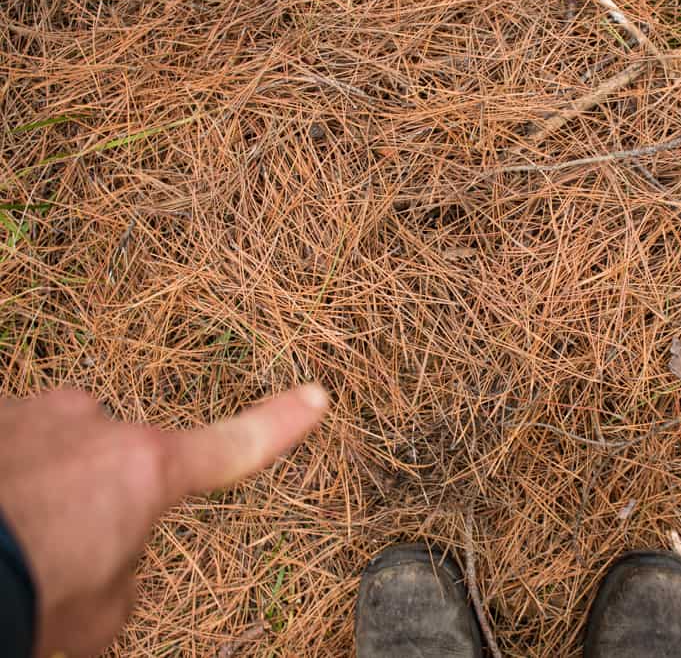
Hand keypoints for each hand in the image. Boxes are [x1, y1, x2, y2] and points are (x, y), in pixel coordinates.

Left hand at [0, 384, 327, 656]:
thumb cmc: (26, 595)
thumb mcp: (98, 616)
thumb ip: (124, 581)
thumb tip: (115, 569)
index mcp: (147, 469)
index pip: (235, 445)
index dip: (280, 424)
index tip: (315, 396)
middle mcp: (96, 425)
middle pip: (118, 461)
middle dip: (99, 500)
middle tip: (59, 555)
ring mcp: (33, 413)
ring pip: (56, 451)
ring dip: (41, 489)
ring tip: (9, 544)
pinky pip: (7, 447)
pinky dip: (2, 480)